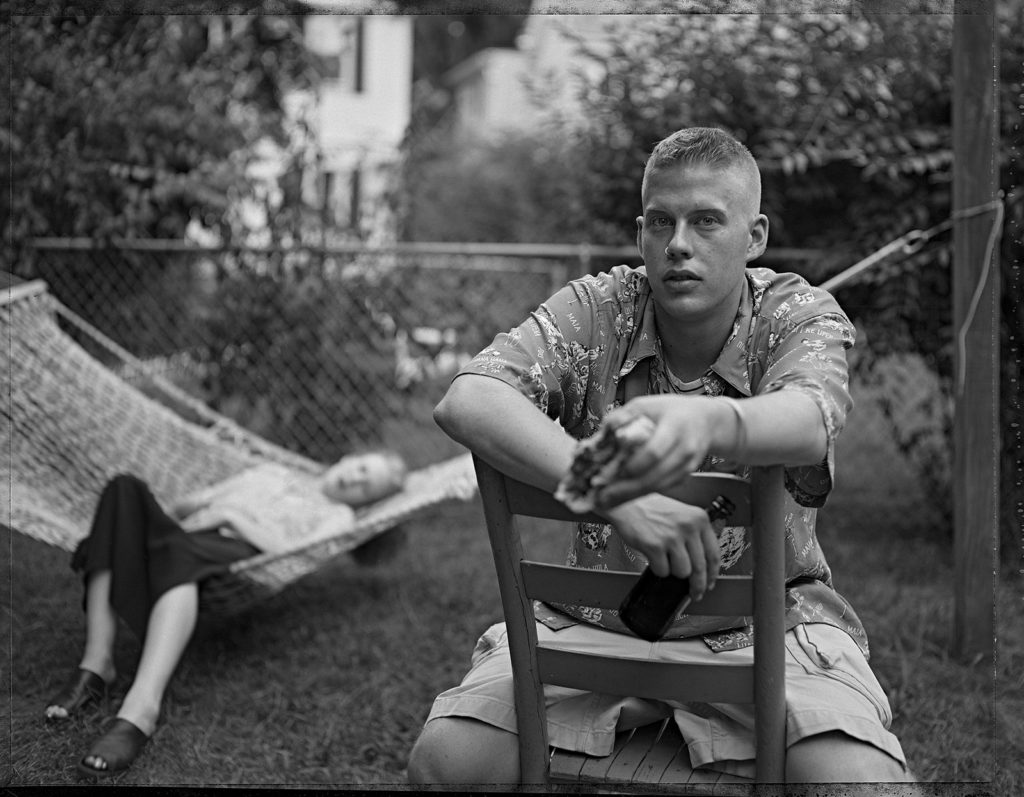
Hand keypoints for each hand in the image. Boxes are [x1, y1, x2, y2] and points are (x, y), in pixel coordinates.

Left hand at [595, 395, 724, 508]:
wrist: (705, 420)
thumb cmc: (671, 411)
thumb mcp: (647, 404)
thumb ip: (623, 416)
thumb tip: (601, 433)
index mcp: (675, 427)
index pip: (654, 451)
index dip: (634, 464)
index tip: (613, 472)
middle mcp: (685, 449)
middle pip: (656, 475)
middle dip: (628, 488)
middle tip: (603, 496)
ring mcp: (688, 465)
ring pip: (659, 486)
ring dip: (632, 495)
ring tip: (608, 501)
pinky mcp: (685, 476)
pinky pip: (662, 488)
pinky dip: (641, 493)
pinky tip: (623, 496)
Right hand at [603, 493, 720, 600]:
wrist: (625, 502)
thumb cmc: (650, 507)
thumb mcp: (680, 514)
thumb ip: (693, 534)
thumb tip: (701, 562)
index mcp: (699, 518)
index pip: (714, 553)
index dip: (713, 573)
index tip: (710, 582)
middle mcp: (688, 527)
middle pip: (700, 567)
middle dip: (697, 585)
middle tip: (695, 592)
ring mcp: (672, 537)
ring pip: (682, 572)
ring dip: (673, 572)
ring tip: (665, 560)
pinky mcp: (655, 546)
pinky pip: (663, 571)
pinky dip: (658, 569)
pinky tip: (653, 557)